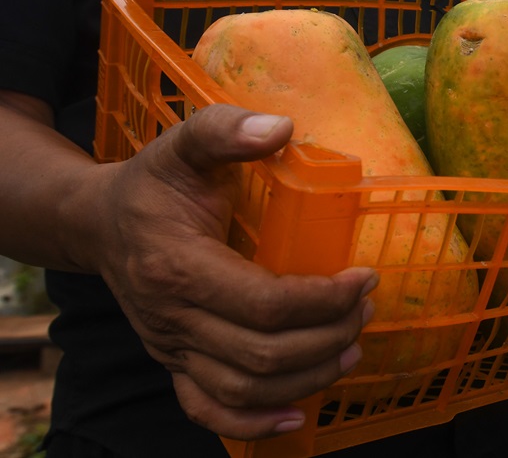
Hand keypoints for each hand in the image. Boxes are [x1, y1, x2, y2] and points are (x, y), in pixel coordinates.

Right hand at [93, 104, 377, 439]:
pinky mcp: (174, 364)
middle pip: (262, 354)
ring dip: (308, 377)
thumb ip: (225, 130)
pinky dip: (254, 422)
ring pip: (245, 388)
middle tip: (365, 309)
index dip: (323, 300)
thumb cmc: (153, 185)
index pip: (264, 304)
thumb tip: (281, 127)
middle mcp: (172, 318)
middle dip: (327, 337)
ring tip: (351, 347)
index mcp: (178, 266)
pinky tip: (296, 417)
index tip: (363, 277)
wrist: (100, 224)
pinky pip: (209, 410)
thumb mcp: (183, 145)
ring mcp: (171, 348)